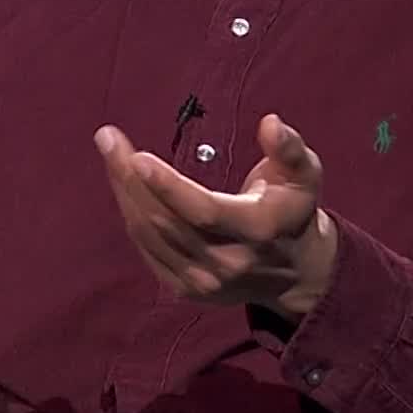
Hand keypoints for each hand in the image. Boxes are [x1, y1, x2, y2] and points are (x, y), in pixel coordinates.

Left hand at [93, 114, 336, 318]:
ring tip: (111, 152)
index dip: (168, 185)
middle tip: (108, 138)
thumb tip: (270, 123)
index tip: (137, 156)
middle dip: (130, 177)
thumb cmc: (293, 210)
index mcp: (256, 230)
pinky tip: (123, 184)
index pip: (203, 210)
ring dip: (124, 191)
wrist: (295, 272)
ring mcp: (203, 282)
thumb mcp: (305, 174)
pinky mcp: (186, 290)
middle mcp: (227, 262)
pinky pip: (146, 248)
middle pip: (165, 220)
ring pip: (149, 234)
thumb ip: (289, 148)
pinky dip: (131, 213)